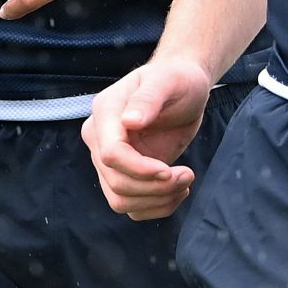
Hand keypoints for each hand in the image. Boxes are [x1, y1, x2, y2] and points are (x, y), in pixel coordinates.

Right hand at [83, 58, 213, 219]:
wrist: (183, 90)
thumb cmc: (176, 80)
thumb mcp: (168, 81)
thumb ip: (148, 99)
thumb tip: (130, 121)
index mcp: (105, 112)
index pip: (111, 155)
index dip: (140, 169)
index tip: (170, 170)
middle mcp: (99, 138)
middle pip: (116, 182)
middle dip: (155, 187)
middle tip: (188, 175)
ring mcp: (108, 160)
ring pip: (120, 200)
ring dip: (157, 200)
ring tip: (186, 181)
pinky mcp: (123, 175)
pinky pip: (131, 206)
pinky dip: (157, 207)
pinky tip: (178, 191)